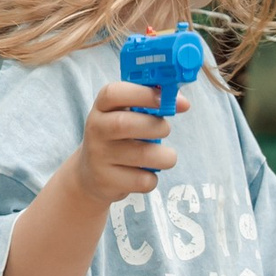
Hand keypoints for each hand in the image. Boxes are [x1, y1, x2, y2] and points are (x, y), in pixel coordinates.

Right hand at [70, 78, 179, 208]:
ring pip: (142, 155)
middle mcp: (96, 130)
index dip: (142, 93)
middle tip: (165, 129)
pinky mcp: (107, 182)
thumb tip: (183, 103)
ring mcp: (99, 157)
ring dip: (164, 156)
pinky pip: (143, 180)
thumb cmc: (119, 138)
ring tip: (162, 155)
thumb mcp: (125, 115)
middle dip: (156, 126)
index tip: (166, 98)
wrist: (91, 175)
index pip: (114, 93)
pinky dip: (152, 178)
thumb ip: (150, 104)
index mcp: (101, 107)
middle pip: (125, 124)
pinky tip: (144, 173)